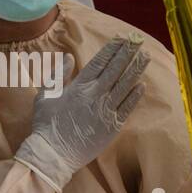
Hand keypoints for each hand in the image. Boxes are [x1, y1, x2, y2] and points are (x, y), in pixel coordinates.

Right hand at [14, 36, 148, 192]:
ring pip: (126, 84)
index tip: (123, 38)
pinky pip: (128, 106)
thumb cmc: (46, 125)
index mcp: (79, 86)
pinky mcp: (113, 125)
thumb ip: (58, 75)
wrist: (53, 155)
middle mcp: (95, 95)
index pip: (100, 62)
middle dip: (128, 52)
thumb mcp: (45, 97)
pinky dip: (136, 94)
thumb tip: (69, 57)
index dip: (113, 48)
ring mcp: (106, 109)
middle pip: (116, 69)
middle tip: (139, 40)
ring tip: (146, 56)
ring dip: (137, 69)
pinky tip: (142, 84)